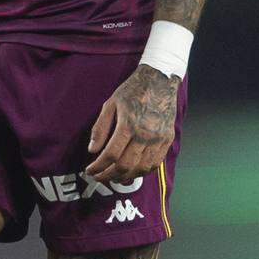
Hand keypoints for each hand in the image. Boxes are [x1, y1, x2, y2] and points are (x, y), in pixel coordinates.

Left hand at [85, 65, 177, 185]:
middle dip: (109, 175)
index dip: (98, 167)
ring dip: (125, 178)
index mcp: (129, 124)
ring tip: (114, 178)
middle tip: (99, 177)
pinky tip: (132, 172)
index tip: (90, 170)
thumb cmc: (133, 91)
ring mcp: (159, 139)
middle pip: (125, 165)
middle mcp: (145, 135)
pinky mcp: (168, 139)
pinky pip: (155, 163)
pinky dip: (142, 172)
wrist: (159, 80)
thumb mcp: (110, 104)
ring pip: (141, 168)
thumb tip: (93, 150)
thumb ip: (100, 128)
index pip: (111, 154)